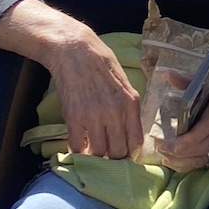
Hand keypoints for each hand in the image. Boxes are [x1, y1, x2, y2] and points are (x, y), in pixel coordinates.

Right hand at [0, 0, 142, 158]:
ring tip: (92, 152)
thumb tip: (129, 130)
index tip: (123, 153)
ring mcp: (94, 117)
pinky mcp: (73, 118)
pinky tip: (77, 145)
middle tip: (107, 155)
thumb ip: (128, 106)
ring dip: (95, 156)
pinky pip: (77, 146)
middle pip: (118, 152)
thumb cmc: (101, 62)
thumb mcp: (124, 83)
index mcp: (130, 104)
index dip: (129, 152)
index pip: (135, 142)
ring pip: (98, 153)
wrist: (74, 50)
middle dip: (113, 158)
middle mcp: (115, 113)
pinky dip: (77, 149)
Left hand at [157, 62, 208, 173]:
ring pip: (207, 156)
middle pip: (203, 148)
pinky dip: (196, 162)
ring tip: (167, 159)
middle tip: (161, 151)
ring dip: (186, 162)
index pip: (203, 132)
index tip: (166, 145)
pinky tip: (181, 161)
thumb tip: (169, 76)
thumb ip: (189, 80)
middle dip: (180, 154)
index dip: (184, 143)